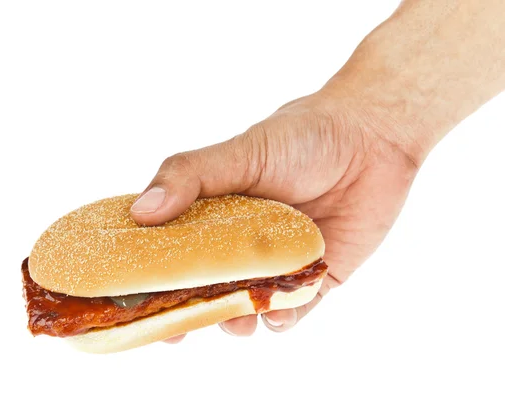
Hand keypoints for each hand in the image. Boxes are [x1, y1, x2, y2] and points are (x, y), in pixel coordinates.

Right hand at [130, 85, 421, 341]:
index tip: (131, 302)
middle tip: (178, 331)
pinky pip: (294, 308)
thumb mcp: (241, 152)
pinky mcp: (317, 276)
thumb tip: (140, 213)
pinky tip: (278, 314)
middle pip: (206, 286)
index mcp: (216, 212)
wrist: (373, 136)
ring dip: (236, 319)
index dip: (152, 277)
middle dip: (191, 311)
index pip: (174, 250)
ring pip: (248, 304)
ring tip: (235, 320)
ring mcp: (279, 261)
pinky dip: (284, 317)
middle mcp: (244, 241)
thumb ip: (192, 176)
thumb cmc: (302, 136)